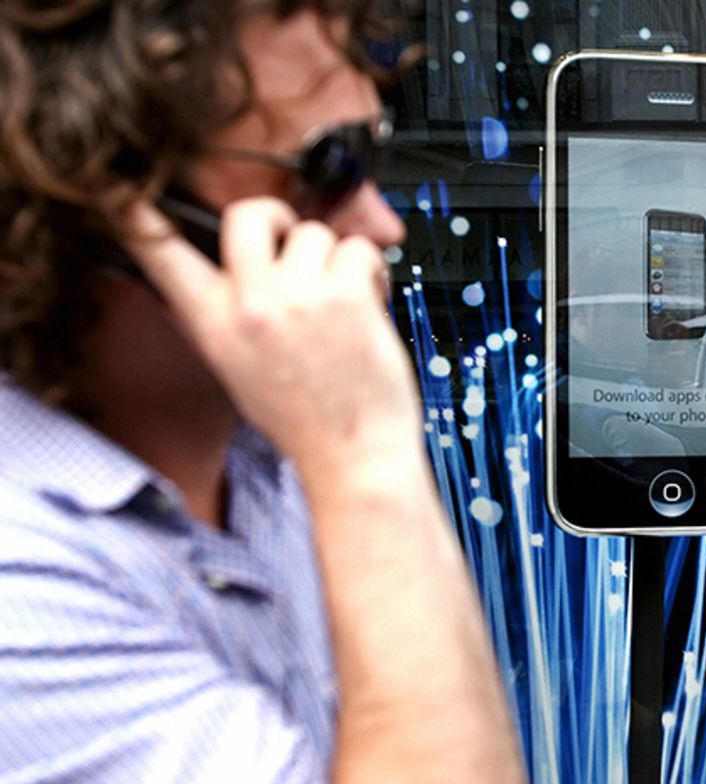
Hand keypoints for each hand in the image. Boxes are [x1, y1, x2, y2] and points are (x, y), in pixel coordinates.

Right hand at [122, 197, 420, 478]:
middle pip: (246, 215)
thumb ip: (226, 318)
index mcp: (213, 325)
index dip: (139, 219)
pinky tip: (369, 301)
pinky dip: (370, 269)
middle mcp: (249, 306)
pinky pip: (357, 248)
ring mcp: (297, 297)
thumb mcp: (238, 370)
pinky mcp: (345, 294)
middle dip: (275, 217)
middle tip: (292, 241)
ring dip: (333, 258)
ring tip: (342, 298)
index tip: (122, 192)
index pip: (161, 257)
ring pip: (313, 232)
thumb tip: (223, 274)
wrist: (353, 455)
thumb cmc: (304, 419)